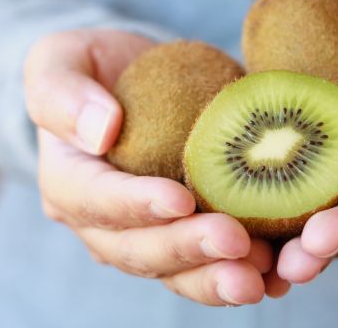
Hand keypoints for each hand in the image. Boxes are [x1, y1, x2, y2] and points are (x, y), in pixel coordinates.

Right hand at [24, 30, 273, 304]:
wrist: (136, 82)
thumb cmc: (96, 69)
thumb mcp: (61, 59)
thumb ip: (61, 92)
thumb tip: (100, 131)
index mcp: (70, 182)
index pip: (97, 200)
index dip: (136, 204)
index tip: (180, 199)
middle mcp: (105, 223)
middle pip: (140, 249)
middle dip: (188, 249)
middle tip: (234, 242)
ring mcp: (148, 234)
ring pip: (178, 272)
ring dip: (217, 278)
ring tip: (257, 276)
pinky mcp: (187, 234)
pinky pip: (211, 265)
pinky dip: (245, 272)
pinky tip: (277, 273)